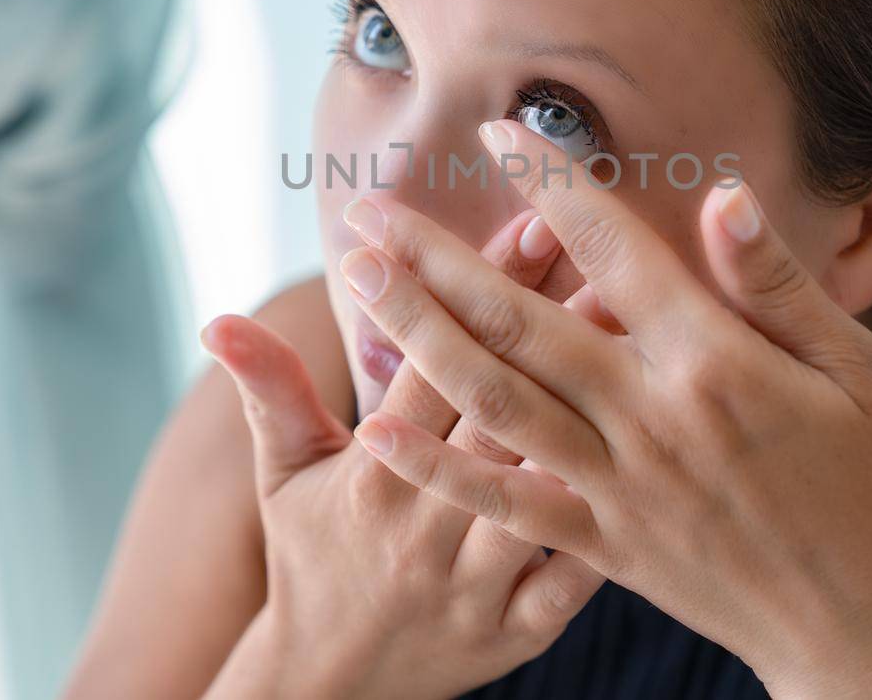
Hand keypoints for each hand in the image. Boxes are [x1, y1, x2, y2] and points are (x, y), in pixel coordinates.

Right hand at [200, 208, 601, 699]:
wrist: (331, 686)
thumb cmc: (313, 557)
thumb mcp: (284, 473)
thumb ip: (269, 390)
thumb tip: (216, 321)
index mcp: (374, 471)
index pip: (432, 361)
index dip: (477, 290)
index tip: (528, 219)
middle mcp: (426, 522)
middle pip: (496, 409)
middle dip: (551, 327)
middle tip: (605, 254)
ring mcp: (475, 580)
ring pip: (539, 488)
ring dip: (589, 416)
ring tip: (643, 347)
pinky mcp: (518, 631)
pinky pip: (573, 581)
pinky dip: (610, 529)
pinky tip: (655, 473)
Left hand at [337, 119, 871, 698]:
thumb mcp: (860, 375)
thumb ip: (778, 286)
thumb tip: (719, 196)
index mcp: (718, 365)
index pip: (614, 250)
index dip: (551, 184)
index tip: (498, 131)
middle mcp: (652, 421)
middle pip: (520, 324)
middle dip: (436, 260)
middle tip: (367, 209)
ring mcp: (619, 488)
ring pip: (495, 400)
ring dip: (419, 334)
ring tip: (360, 280)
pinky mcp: (604, 546)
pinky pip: (505, 502)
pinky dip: (438, 465)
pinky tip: (378, 428)